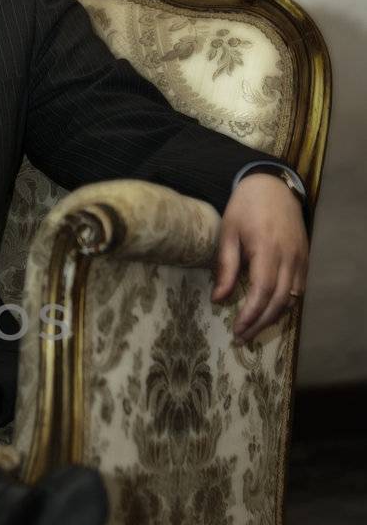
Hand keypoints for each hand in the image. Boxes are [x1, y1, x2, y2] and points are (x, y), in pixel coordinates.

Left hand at [211, 173, 308, 343]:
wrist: (271, 186)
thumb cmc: (244, 208)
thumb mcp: (228, 233)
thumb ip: (225, 267)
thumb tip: (218, 299)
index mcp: (267, 249)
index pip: (262, 291)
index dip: (251, 314)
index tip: (236, 329)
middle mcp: (289, 256)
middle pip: (279, 300)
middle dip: (260, 323)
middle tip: (242, 338)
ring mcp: (300, 257)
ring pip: (292, 298)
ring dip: (273, 317)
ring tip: (253, 330)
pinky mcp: (304, 258)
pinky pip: (298, 288)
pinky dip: (285, 304)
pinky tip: (269, 313)